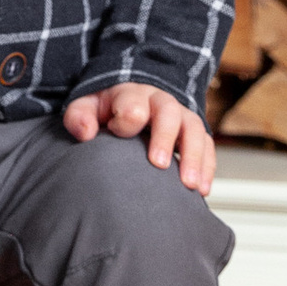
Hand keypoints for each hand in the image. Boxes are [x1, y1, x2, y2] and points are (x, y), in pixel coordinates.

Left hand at [63, 82, 215, 195]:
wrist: (128, 103)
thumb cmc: (106, 111)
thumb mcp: (86, 108)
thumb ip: (79, 118)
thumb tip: (85, 133)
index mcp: (131, 95)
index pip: (133, 103)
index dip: (127, 119)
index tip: (117, 133)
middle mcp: (160, 102)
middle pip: (168, 113)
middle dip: (164, 138)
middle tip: (158, 164)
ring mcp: (180, 117)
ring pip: (194, 129)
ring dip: (193, 157)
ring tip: (189, 185)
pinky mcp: (193, 133)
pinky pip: (207, 146)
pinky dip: (207, 167)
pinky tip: (202, 190)